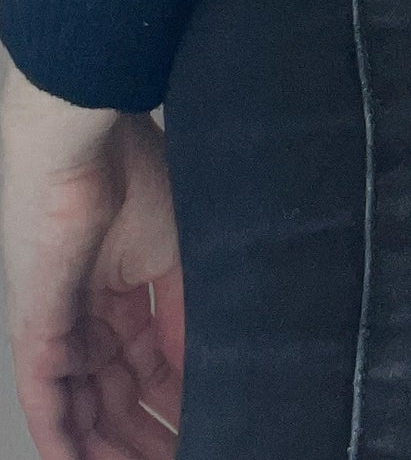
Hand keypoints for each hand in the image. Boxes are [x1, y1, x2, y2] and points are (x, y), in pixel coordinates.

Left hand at [1, 68, 182, 458]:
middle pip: (117, 397)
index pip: (150, 366)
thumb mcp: (178, 258)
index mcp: (124, 292)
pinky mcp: (37, 333)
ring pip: (84, 410)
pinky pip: (49, 401)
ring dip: (114, 448)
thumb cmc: (133, 177)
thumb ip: (185, 317)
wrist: (85, 145)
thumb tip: (206, 371)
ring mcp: (60, 328)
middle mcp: (89, 317)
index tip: (212, 426)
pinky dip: (68, 439)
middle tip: (184, 456)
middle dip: (147, 435)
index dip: (178, 403)